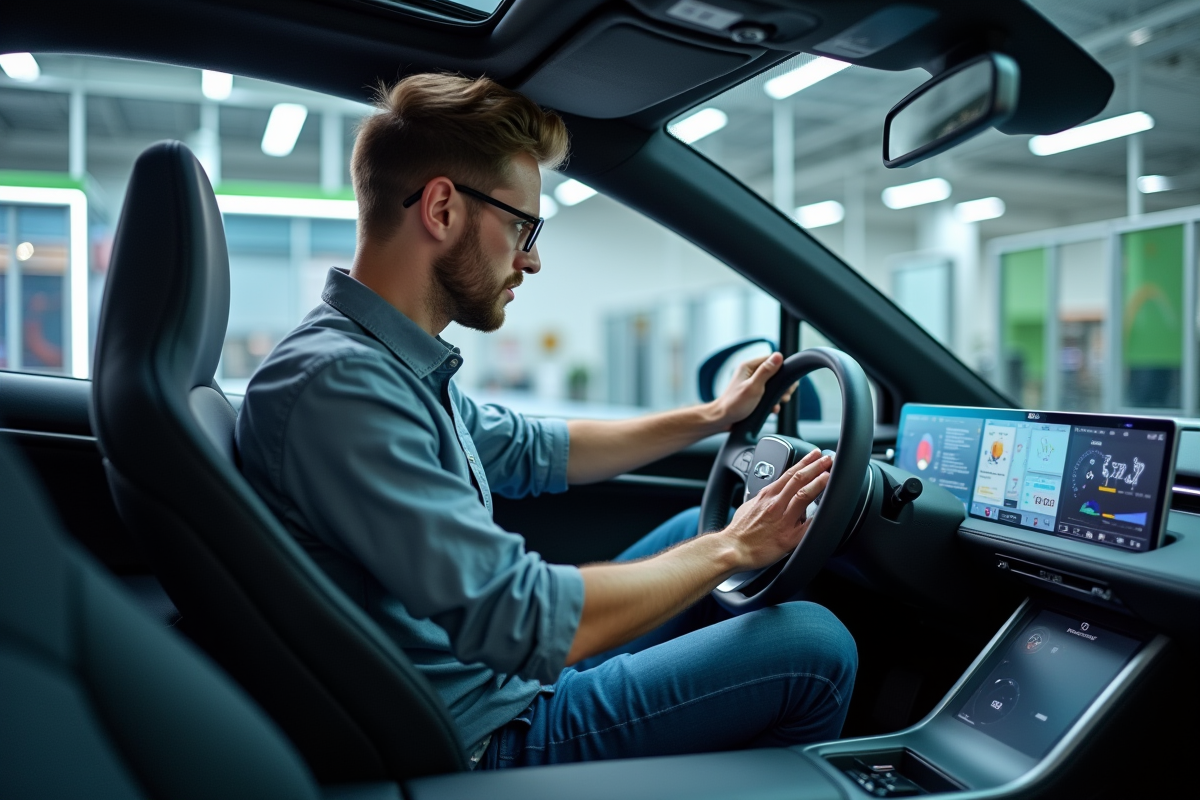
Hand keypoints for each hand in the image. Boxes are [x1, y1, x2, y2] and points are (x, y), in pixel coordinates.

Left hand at [710, 352, 798, 428]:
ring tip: (780, 402)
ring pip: (773, 386)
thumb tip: (779, 355)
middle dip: (783, 385)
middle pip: (775, 373)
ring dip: (779, 395)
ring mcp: (752, 384)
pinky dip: (773, 402)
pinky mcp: (754, 395)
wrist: (723, 420)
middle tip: (785, 395)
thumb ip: (766, 372)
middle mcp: (751, 373)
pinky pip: (768, 395)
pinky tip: (773, 409)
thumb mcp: (753, 387)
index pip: (771, 359)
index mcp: (749, 367)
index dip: (783, 369)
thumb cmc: (734, 404)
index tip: (788, 381)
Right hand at [722, 449, 831, 570]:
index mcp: (767, 496)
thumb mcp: (748, 506)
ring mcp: (783, 520)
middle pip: (799, 479)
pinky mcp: (789, 538)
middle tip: (828, 459)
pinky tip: (830, 510)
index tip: (815, 455)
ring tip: (830, 475)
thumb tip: (771, 496)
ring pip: (804, 495)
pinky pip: (808, 526)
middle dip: (816, 467)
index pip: (789, 473)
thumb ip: (762, 499)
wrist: (733, 549)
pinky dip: (820, 516)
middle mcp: (775, 504)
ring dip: (819, 483)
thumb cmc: (739, 532)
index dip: (804, 462)